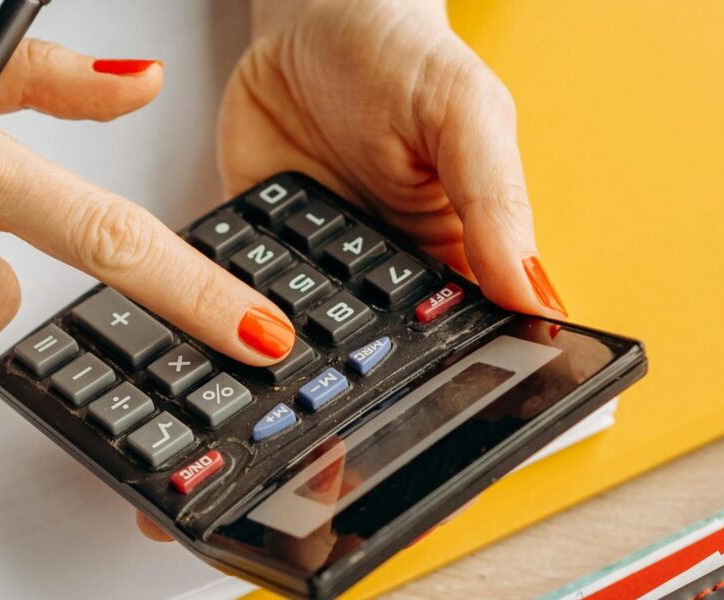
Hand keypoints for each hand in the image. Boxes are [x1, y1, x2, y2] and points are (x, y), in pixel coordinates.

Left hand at [137, 0, 554, 544]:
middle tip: (302, 476)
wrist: (312, 11)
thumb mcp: (466, 113)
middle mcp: (376, 281)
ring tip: (227, 447)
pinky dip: (205, 333)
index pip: (453, 349)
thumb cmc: (400, 51)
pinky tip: (188, 368)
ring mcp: (307, 273)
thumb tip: (536, 297)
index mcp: (448, 261)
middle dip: (331, 421)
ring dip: (259, 393)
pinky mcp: (248, 250)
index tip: (394, 450)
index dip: (430, 400)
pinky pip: (225, 303)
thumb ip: (497, 203)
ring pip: (287, 351)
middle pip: (363, 369)